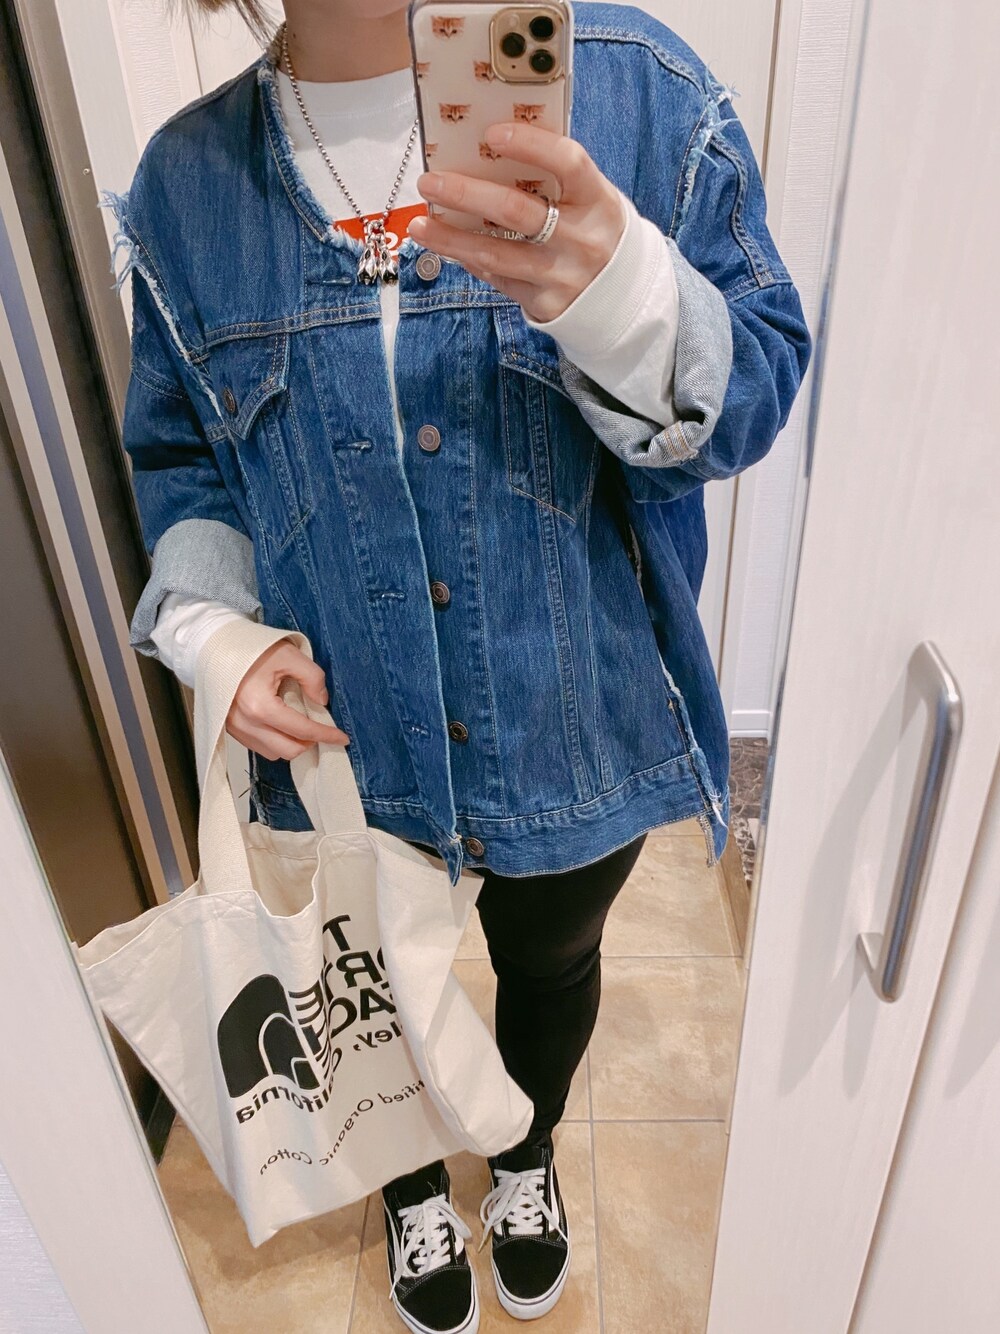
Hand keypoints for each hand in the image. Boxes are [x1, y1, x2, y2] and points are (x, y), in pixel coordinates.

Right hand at [226, 638, 349, 759]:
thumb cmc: (250, 648)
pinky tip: (282, 722)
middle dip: (309, 742)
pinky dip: (275, 740)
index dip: (326, 734)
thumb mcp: (290, 655)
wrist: (216, 646)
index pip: (302, 730)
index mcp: (260, 706)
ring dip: (291, 742)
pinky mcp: (230, 728)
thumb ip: (313, 678)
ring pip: (273, 752)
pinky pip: (258, 746)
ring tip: (300, 723)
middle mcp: (245, 723)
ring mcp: (235, 728)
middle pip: (288, 750)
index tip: (342, 737)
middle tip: (321, 728)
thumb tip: (321, 701)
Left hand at [407, 121, 625, 323]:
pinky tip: (447, 247)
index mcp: (598, 201)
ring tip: (420, 224)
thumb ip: (554, 179)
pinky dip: (471, 261)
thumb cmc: (596, 232)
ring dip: (451, 239)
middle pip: (516, 211)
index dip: (530, 144)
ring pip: (496, 254)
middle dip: (467, 193)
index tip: (491, 133)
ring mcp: (562, 275)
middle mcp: (581, 239)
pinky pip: (499, 279)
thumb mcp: (590, 200)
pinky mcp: (545, 303)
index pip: (567, 163)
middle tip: (430, 181)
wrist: (625, 298)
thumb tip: (489, 151)